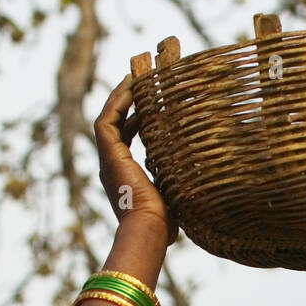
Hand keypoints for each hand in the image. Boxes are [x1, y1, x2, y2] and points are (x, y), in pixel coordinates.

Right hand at [94, 74, 178, 244]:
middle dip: (125, 102)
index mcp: (124, 175)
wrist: (149, 227)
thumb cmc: (164, 222)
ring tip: (134, 78)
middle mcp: (112, 165)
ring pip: (107, 118)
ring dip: (120, 97)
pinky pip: (106, 120)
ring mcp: (108, 159)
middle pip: (114, 124)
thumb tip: (199, 180)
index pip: (125, 139)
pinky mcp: (109, 154)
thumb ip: (176, 184)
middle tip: (138, 82)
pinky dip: (117, 103)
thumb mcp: (172, 196)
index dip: (134, 120)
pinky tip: (132, 88)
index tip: (148, 105)